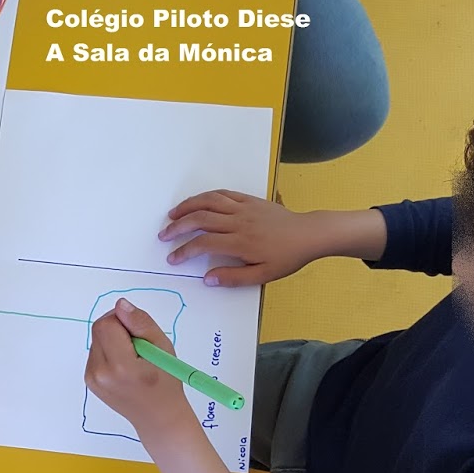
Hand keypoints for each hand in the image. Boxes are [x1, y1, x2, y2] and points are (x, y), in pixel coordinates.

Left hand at [85, 298, 192, 435]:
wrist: (157, 416)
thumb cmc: (165, 383)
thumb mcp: (162, 348)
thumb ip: (141, 323)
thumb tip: (121, 305)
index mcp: (121, 366)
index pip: (107, 324)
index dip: (123, 321)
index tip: (139, 332)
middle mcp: (101, 373)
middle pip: (99, 330)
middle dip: (118, 329)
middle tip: (138, 345)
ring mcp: (92, 378)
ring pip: (96, 340)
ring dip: (113, 341)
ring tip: (133, 358)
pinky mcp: (89, 380)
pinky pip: (96, 352)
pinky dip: (109, 352)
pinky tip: (124, 366)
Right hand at [159, 190, 337, 286]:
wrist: (309, 234)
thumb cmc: (287, 257)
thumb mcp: (263, 274)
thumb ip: (234, 277)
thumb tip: (208, 278)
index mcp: (240, 243)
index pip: (203, 244)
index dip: (184, 250)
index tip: (173, 258)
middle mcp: (238, 222)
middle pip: (200, 219)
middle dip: (178, 227)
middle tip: (164, 235)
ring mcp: (243, 208)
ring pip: (209, 202)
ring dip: (188, 206)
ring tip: (173, 214)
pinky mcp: (249, 200)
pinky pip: (224, 194)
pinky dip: (206, 196)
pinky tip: (197, 202)